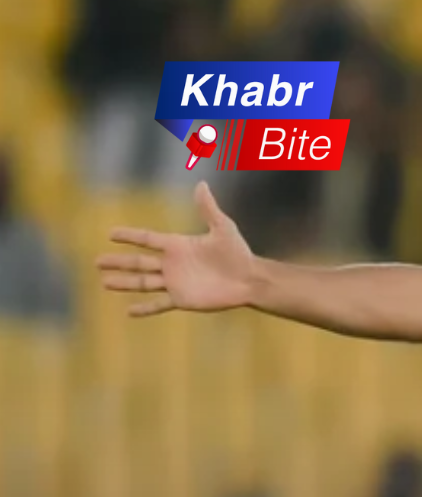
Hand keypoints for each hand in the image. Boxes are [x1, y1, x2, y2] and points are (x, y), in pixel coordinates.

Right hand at [96, 182, 259, 316]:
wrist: (250, 279)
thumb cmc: (238, 253)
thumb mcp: (222, 227)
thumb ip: (208, 208)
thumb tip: (202, 183)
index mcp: (177, 246)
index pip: (147, 239)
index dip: (130, 236)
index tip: (110, 234)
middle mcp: (172, 264)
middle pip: (138, 262)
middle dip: (118, 262)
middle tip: (97, 262)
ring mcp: (175, 283)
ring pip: (143, 283)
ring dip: (124, 283)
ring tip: (104, 282)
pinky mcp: (182, 299)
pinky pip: (159, 304)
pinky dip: (145, 309)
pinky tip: (128, 312)